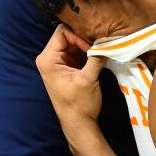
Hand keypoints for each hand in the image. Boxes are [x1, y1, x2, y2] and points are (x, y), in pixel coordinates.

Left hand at [35, 24, 107, 145]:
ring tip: (100, 53)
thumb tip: (108, 42)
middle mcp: (49, 58)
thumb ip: (96, 58)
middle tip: (99, 48)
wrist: (79, 124)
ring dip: (88, 47)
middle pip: (68, 36)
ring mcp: (59, 62)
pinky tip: (98, 57)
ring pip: (74, 43)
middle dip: (84, 40)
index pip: (62, 32)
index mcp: (47, 59)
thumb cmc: (79, 104)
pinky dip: (88, 53)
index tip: (92, 47)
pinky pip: (78, 52)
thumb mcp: (88, 79)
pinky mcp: (68, 67)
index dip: (79, 35)